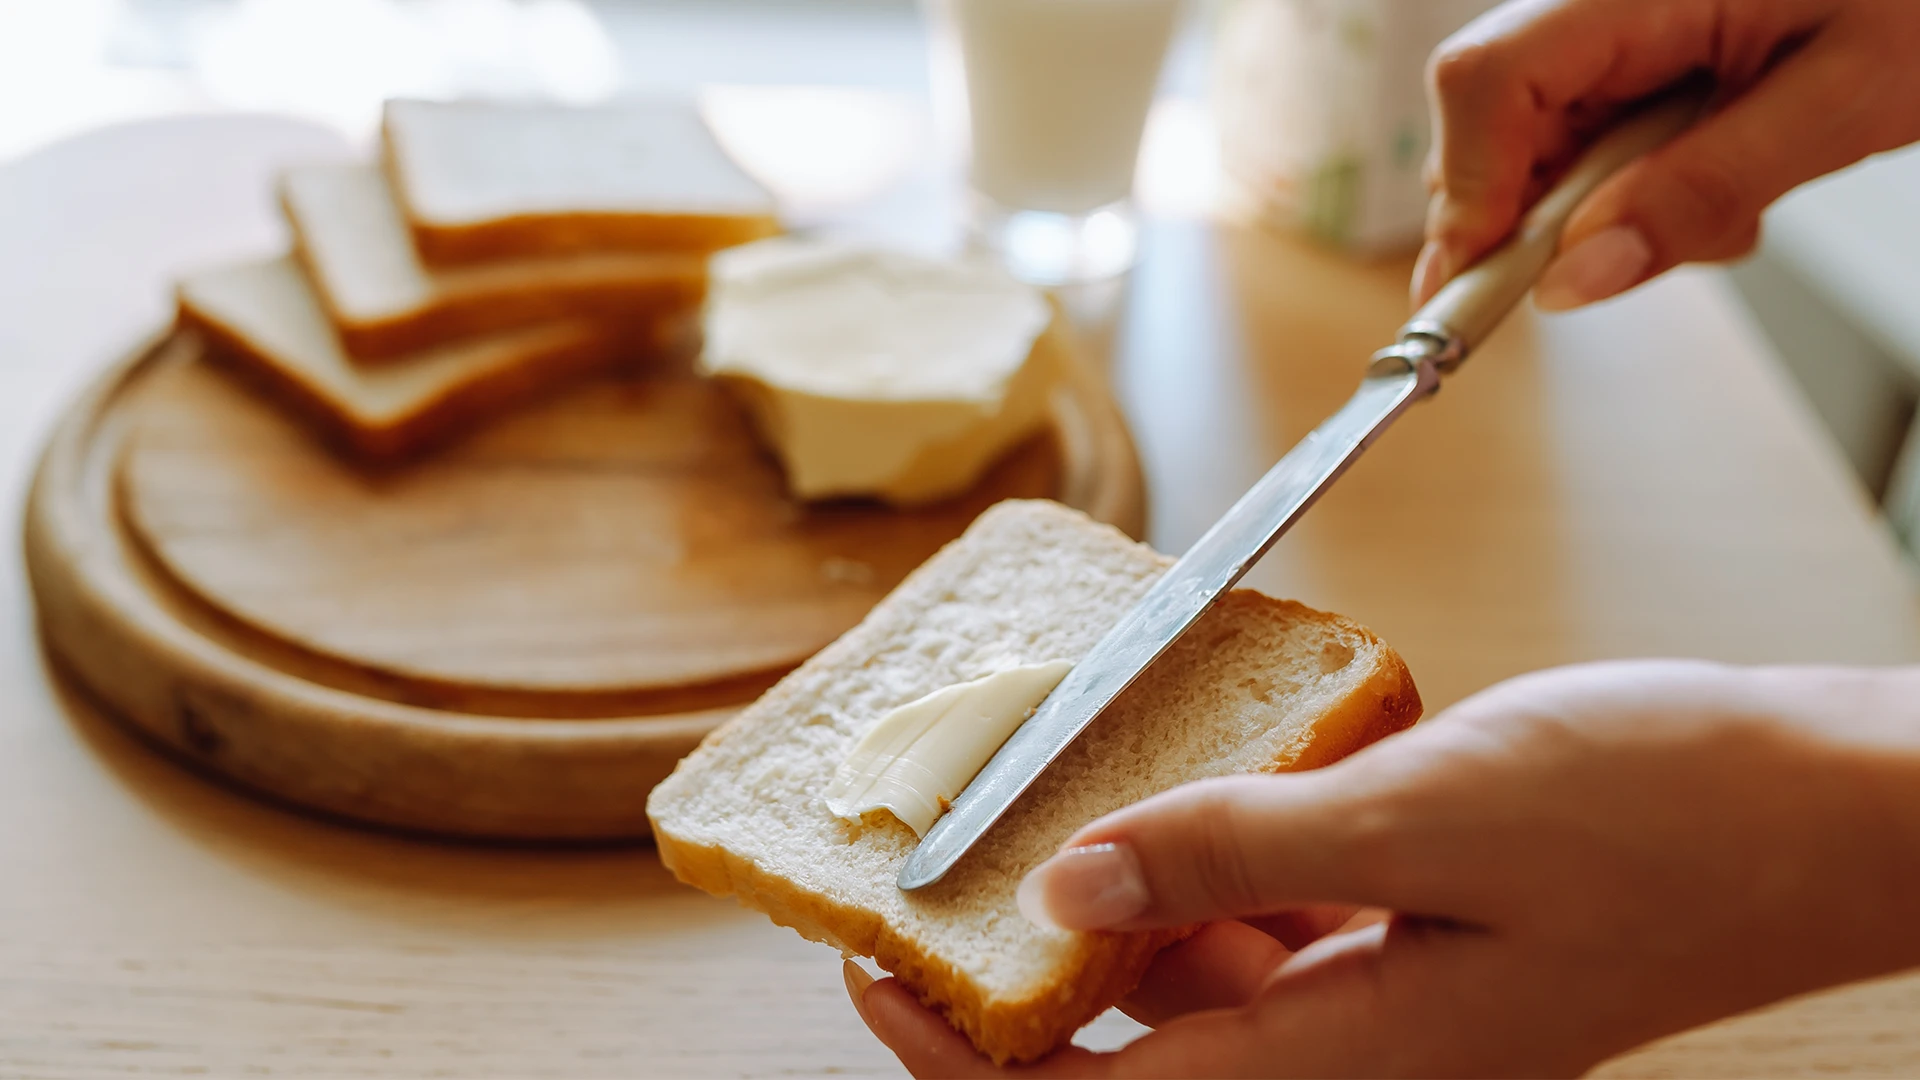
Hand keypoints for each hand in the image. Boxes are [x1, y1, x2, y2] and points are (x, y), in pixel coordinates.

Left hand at [845, 659, 1919, 1076]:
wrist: (1823, 808)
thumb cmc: (1669, 814)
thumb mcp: (1427, 814)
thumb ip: (1234, 853)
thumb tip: (1065, 889)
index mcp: (1354, 1061)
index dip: (961, 1056)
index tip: (873, 965)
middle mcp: (1361, 1055)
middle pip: (1132, 1049)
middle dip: (1021, 969)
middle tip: (945, 855)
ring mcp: (1391, 1004)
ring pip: (1196, 981)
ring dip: (1120, 901)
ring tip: (1062, 796)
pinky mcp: (1418, 944)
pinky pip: (1275, 924)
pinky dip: (1218, 864)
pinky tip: (1207, 786)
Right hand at [1414, 0, 1919, 310]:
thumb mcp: (1839, 103)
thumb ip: (1702, 191)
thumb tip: (1571, 280)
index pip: (1488, 78)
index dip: (1468, 188)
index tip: (1492, 280)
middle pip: (1490, 118)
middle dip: (1538, 216)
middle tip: (1624, 262)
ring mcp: (1608, 26)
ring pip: (1528, 141)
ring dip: (1593, 210)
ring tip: (1716, 211)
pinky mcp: (1624, 52)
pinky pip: (1577, 136)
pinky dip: (1625, 189)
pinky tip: (1708, 181)